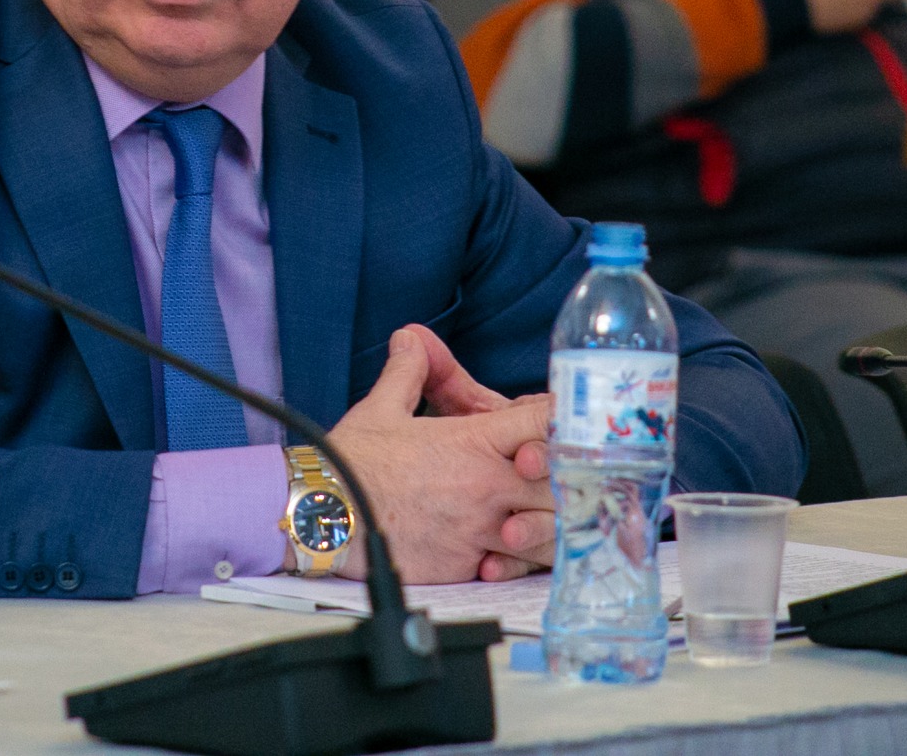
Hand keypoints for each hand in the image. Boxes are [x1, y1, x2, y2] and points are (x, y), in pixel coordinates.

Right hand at [324, 327, 553, 583]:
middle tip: (582, 471)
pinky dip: (527, 557)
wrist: (324, 519)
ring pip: (550, 528)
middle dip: (577, 474)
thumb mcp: (382, 408)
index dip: (569, 418)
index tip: (578, 419)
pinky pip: (518, 566)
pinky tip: (523, 548)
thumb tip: (411, 339)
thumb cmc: (350, 465)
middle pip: (565, 479)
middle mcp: (487, 485)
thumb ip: (410, 372)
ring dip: (559, 519)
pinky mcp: (468, 565)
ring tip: (558, 513)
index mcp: (474, 440)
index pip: (546, 421)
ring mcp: (481, 528)